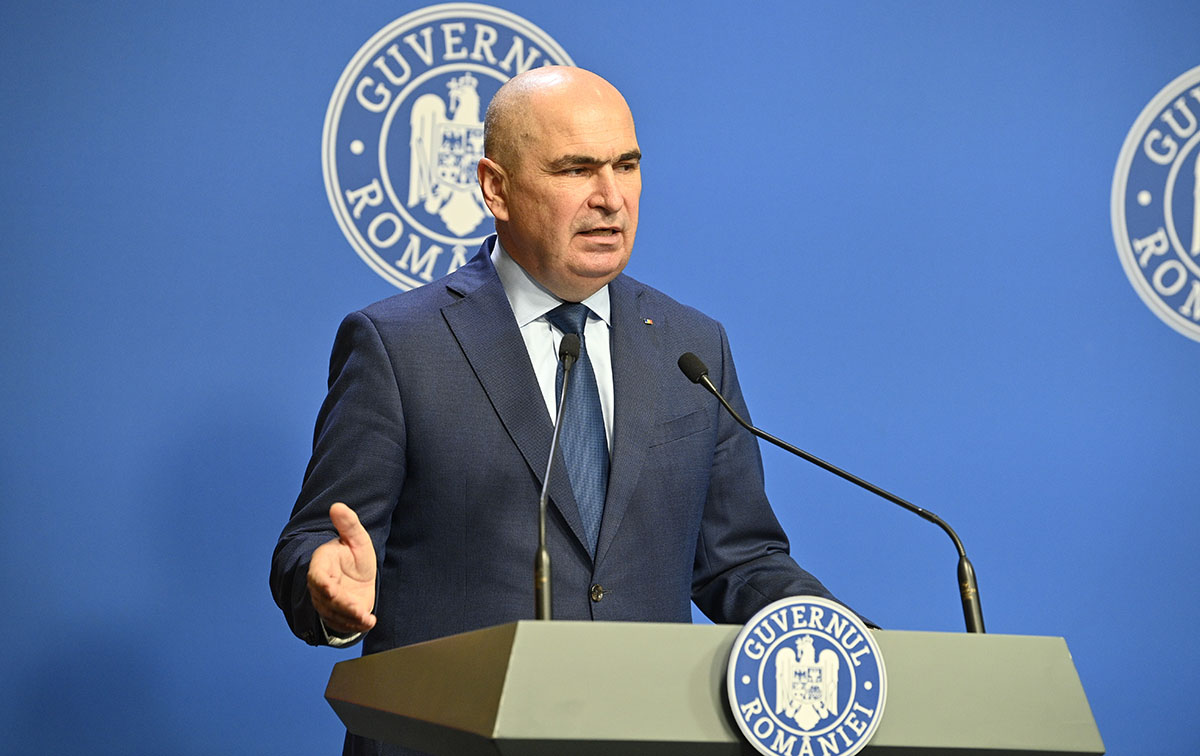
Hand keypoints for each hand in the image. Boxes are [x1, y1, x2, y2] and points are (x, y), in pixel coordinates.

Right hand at [307, 503, 377, 634]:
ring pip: (334, 613)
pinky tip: (369, 623)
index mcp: (322, 565)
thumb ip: (348, 525)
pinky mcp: (337, 615)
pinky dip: (355, 625)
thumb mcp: (357, 539)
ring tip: (366, 618)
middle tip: (356, 609)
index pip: (316, 576)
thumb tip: (337, 506)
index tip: (329, 589)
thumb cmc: (355, 556)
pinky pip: (342, 623)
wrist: (359, 577)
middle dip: (340, 605)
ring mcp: (327, 602)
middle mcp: (321, 586)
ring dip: (349, 618)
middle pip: (326, 599)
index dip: (321, 583)